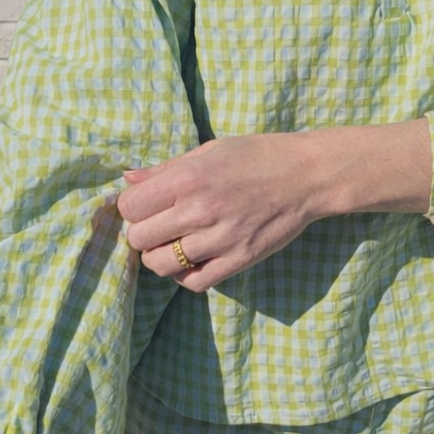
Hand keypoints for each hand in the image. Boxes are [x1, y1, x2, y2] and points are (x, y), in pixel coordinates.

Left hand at [117, 132, 325, 292]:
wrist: (307, 175)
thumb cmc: (257, 156)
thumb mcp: (209, 151)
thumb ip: (165, 169)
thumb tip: (126, 178)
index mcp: (188, 178)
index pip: (130, 207)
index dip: (133, 207)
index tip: (148, 204)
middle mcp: (200, 210)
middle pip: (139, 238)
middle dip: (144, 232)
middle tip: (161, 225)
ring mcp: (220, 239)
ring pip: (160, 265)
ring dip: (160, 256)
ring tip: (175, 244)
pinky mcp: (239, 260)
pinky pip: (194, 282)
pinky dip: (185, 276)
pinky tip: (193, 260)